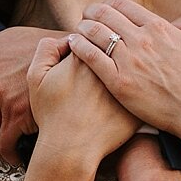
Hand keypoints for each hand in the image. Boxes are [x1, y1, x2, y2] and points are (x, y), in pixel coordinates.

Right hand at [26, 36, 137, 161]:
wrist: (71, 148)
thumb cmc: (51, 114)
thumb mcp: (36, 77)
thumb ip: (46, 49)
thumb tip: (66, 38)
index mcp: (85, 56)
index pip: (95, 31)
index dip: (92, 38)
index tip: (90, 47)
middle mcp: (109, 66)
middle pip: (116, 44)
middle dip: (112, 47)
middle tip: (106, 60)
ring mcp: (126, 83)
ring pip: (133, 62)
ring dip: (129, 64)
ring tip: (120, 74)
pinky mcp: (138, 102)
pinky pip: (144, 86)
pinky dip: (140, 86)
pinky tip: (134, 92)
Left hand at [70, 0, 180, 135]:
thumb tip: (180, 25)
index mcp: (160, 28)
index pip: (125, 6)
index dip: (110, 4)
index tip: (104, 8)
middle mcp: (142, 40)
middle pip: (106, 15)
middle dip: (93, 12)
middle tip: (86, 15)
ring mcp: (129, 61)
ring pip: (95, 33)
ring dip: (83, 27)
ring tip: (78, 29)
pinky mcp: (118, 82)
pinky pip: (91, 57)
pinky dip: (79, 46)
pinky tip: (73, 44)